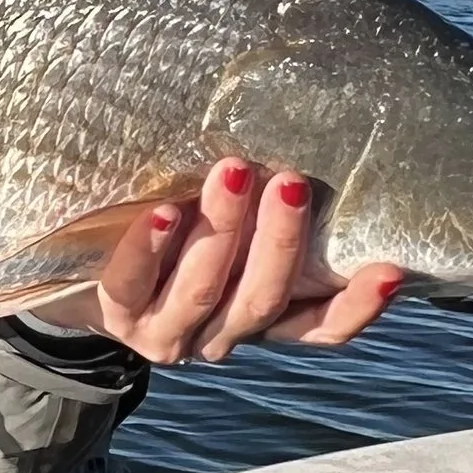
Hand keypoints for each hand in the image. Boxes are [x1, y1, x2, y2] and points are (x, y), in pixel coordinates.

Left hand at [87, 164, 401, 363]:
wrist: (81, 274)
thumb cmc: (173, 235)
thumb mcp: (229, 228)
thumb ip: (268, 210)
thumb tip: (320, 139)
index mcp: (257, 316)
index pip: (319, 327)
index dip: (356, 307)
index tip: (391, 271)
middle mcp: (219, 333)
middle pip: (262, 299)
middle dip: (281, 241)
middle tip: (292, 182)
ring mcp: (167, 330)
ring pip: (204, 290)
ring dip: (223, 229)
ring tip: (234, 172)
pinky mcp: (116, 314)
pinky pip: (134, 281)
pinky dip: (152, 247)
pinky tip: (164, 211)